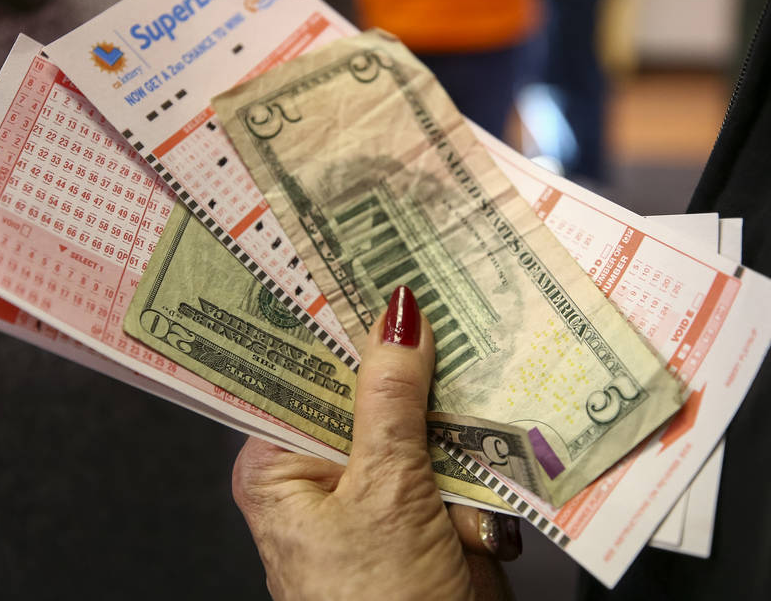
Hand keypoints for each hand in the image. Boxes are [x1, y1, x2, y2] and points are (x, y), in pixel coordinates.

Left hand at [232, 286, 519, 599]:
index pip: (297, 370)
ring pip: (414, 416)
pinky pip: (450, 451)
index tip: (358, 264)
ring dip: (447, 398)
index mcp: (279, 463)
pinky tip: (492, 416)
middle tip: (432, 286)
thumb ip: (391, 398)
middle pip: (362, 387)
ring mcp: (377, 488)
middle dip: (403, 352)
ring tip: (471, 339)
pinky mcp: (426, 506)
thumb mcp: (384, 489)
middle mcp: (321, 471)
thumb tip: (395, 318)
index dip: (330, 319)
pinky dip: (473, 442)